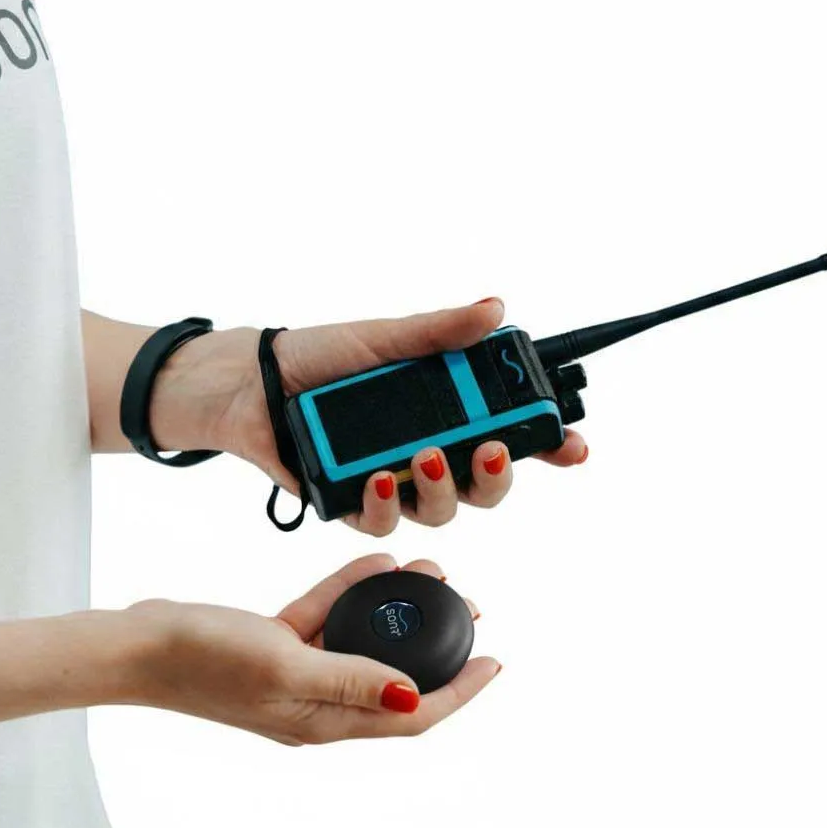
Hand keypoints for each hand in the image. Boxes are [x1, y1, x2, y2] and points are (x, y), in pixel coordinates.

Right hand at [123, 554, 497, 745]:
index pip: (410, 714)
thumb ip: (351, 679)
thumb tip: (412, 694)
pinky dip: (350, 590)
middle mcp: (317, 703)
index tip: (494, 661)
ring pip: (364, 638)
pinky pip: (328, 615)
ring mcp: (297, 672)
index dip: (458, 691)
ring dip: (396, 607)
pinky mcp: (279, 643)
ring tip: (429, 569)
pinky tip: (376, 563)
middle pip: (394, 674)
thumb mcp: (284, 667)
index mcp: (323, 722)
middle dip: (435, 642)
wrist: (138, 645)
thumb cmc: (204, 660)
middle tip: (467, 604)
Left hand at [150, 298, 587, 534]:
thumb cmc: (320, 357)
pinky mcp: (353, 504)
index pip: (509, 433)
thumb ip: (440, 331)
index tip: (573, 446)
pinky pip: (383, 519)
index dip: (548, 445)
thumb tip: (495, 308)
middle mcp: (427, 452)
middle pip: (485, 485)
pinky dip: (385, 501)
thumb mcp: (385, 337)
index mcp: (445, 412)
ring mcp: (393, 481)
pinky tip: (377, 477)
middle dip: (497, 475)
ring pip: (440, 509)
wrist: (253, 382)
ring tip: (422, 456)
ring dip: (440, 489)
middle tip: (489, 449)